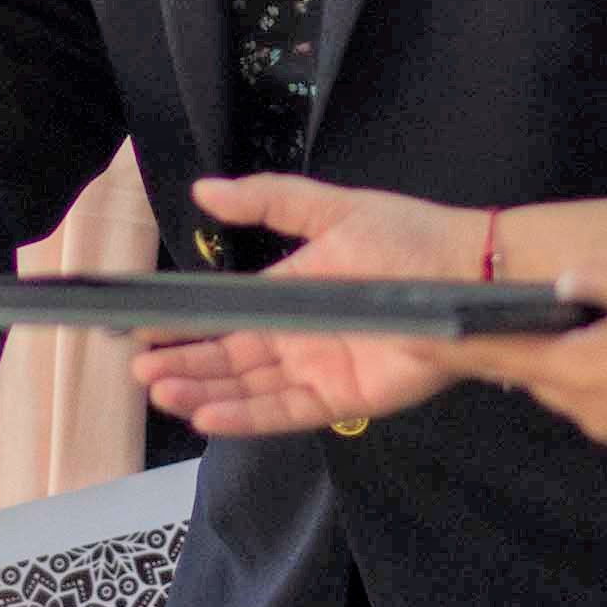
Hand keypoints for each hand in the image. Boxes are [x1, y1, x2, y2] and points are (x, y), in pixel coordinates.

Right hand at [132, 172, 492, 434]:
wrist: (466, 275)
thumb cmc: (406, 238)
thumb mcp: (330, 208)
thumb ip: (268, 200)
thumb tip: (205, 190)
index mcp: (289, 292)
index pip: (224, 316)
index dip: (184, 325)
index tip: (142, 330)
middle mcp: (297, 335)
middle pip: (227, 358)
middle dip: (183, 365)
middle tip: (139, 371)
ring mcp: (318, 370)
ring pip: (247, 388)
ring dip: (203, 391)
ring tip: (161, 392)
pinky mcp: (342, 398)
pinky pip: (284, 412)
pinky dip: (245, 417)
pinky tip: (206, 416)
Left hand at [450, 250, 606, 459]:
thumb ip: (589, 275)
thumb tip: (569, 285)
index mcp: (573, 371)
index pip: (491, 356)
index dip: (447, 346)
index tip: (405, 339)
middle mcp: (590, 413)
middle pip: (547, 374)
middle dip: (551, 344)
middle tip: (580, 308)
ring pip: (591, 393)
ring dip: (599, 364)